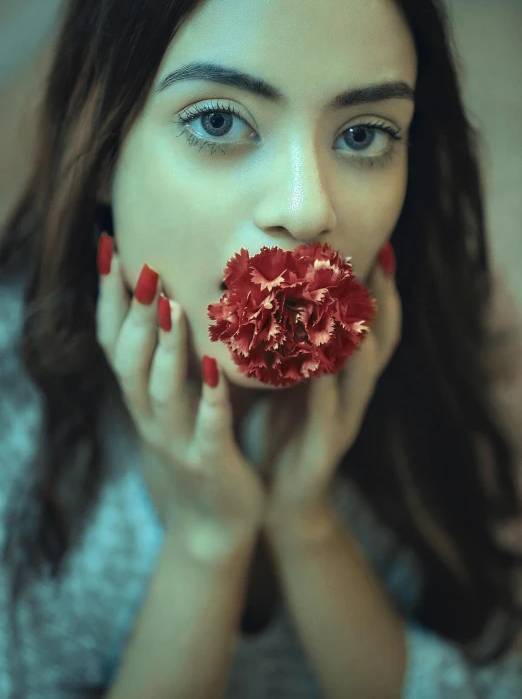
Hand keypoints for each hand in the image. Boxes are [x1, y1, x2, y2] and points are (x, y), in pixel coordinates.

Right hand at [95, 234, 265, 562]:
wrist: (214, 526)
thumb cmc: (200, 449)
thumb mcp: (181, 400)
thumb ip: (179, 356)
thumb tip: (189, 296)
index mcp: (143, 397)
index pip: (114, 340)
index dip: (107, 296)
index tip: (108, 245)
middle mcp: (149, 417)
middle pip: (128, 360)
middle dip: (133, 312)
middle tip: (143, 264)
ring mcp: (176, 441)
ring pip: (161, 391)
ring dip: (165, 348)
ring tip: (171, 307)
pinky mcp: (209, 463)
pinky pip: (207, 429)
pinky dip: (208, 399)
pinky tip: (213, 370)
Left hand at [261, 252, 402, 530]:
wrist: (276, 499)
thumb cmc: (277, 430)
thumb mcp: (281, 378)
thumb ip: (284, 340)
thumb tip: (265, 288)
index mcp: (341, 374)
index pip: (367, 322)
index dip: (376, 286)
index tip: (378, 243)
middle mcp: (350, 394)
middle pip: (378, 341)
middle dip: (381, 300)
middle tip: (381, 257)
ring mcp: (342, 421)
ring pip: (361, 377)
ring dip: (361, 341)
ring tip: (359, 305)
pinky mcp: (325, 450)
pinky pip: (328, 417)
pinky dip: (326, 392)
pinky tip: (321, 371)